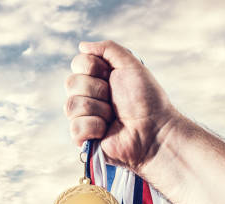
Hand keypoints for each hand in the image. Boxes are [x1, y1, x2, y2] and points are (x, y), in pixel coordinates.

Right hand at [64, 40, 177, 172]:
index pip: (77, 63)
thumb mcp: (131, 65)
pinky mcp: (81, 137)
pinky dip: (95, 127)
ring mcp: (82, 116)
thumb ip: (108, 49)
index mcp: (97, 77)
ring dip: (98, 110)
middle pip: (70, 83)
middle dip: (97, 90)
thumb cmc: (146, 99)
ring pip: (71, 106)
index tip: (111, 75)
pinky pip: (75, 127)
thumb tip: (82, 45)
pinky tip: (106, 131)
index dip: (93, 67)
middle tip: (114, 99)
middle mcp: (86, 95)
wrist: (154, 130)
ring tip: (113, 117)